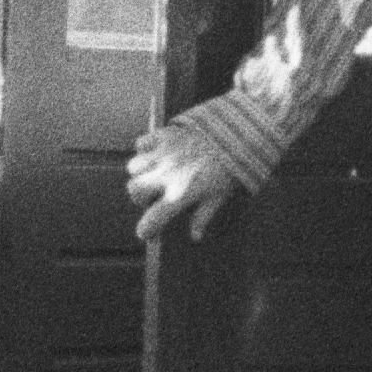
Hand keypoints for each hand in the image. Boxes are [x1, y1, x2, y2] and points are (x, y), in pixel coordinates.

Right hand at [124, 106, 247, 239]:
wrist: (238, 135)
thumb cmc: (230, 169)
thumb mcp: (219, 196)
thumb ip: (203, 217)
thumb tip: (195, 236)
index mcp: (181, 194)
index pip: (154, 218)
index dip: (146, 229)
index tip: (146, 232)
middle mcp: (167, 174)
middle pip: (134, 190)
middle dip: (140, 197)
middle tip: (152, 197)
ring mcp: (163, 154)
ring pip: (133, 167)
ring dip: (141, 173)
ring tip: (154, 173)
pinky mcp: (165, 135)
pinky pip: (141, 143)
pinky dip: (144, 149)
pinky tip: (156, 153)